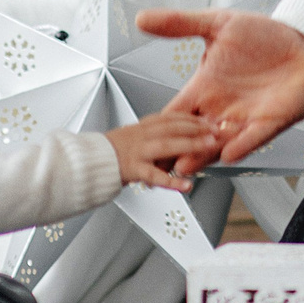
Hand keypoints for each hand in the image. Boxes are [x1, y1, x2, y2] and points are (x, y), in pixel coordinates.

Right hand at [105, 112, 220, 192]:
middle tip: (216, 130)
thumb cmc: (107, 154)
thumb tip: (172, 138)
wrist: (87, 163)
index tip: (209, 120)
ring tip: (208, 148)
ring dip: (190, 145)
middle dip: (197, 127)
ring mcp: (137, 152)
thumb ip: (151, 137)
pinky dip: (172, 182)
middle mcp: (141, 136)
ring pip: (167, 145)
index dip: (192, 118)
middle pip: (173, 127)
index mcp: (142, 127)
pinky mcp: (132, 169)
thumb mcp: (132, 138)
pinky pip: (155, 176)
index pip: (171, 117)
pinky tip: (187, 185)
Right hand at [134, 8, 303, 174]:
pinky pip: (254, 137)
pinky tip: (228, 153)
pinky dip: (242, 145)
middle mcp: (221, 108)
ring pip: (219, 144)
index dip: (160, 127)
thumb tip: (142, 18)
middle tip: (160, 160)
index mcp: (204, 88)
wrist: (300, 40)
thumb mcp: (217, 24)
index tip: (141, 140)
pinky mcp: (271, 121)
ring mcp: (245, 118)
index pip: (175, 113)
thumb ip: (179, 24)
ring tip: (186, 163)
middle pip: (191, 136)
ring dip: (203, 154)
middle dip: (177, 149)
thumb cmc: (262, 36)